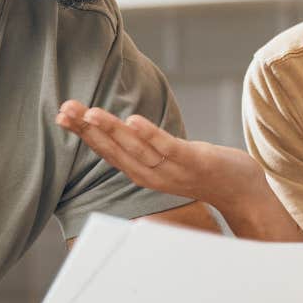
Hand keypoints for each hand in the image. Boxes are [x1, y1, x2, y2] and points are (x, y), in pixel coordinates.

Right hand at [56, 100, 263, 205]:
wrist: (241, 192)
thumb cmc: (201, 171)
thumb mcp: (165, 159)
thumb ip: (143, 147)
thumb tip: (122, 126)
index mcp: (141, 171)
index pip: (106, 150)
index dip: (83, 133)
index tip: (62, 115)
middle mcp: (151, 174)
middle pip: (114, 149)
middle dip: (88, 129)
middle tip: (64, 110)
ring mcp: (172, 169)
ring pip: (136, 148)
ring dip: (112, 130)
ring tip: (91, 112)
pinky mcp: (193, 161)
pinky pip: (167, 148)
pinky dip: (150, 135)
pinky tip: (134, 120)